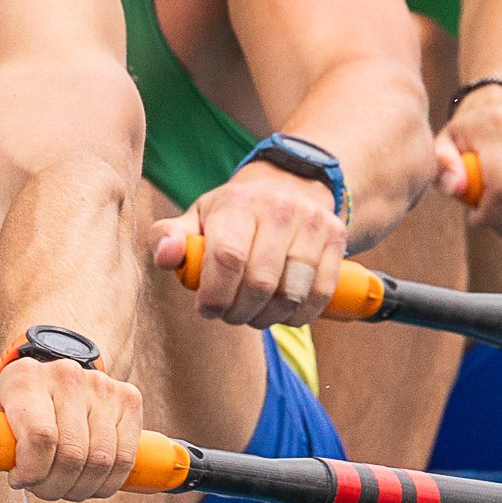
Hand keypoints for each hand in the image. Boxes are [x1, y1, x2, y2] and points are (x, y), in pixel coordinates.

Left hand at [0, 349, 143, 501]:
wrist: (52, 376)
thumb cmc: (11, 408)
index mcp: (25, 379)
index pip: (40, 438)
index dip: (32, 472)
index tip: (19, 479)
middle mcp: (67, 375)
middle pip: (73, 455)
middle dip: (54, 487)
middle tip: (41, 487)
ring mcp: (102, 386)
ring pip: (103, 461)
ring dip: (81, 489)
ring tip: (63, 485)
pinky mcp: (128, 398)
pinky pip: (126, 457)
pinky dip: (108, 482)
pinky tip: (89, 480)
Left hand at [150, 164, 345, 326]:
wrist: (288, 184)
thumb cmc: (233, 214)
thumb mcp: (197, 218)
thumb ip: (169, 237)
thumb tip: (166, 256)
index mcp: (238, 204)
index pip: (228, 258)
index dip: (216, 295)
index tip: (207, 309)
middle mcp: (279, 208)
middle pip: (261, 282)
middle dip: (239, 312)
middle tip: (229, 314)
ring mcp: (311, 222)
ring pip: (292, 293)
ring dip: (269, 317)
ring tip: (254, 314)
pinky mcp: (336, 236)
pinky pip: (320, 293)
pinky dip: (299, 315)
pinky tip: (283, 313)